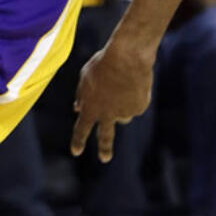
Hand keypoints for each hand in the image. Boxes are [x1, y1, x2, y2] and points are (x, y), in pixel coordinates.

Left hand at [70, 36, 153, 162]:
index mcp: (90, 107)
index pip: (81, 129)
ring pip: (122, 115)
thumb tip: (77, 108)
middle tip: (105, 158)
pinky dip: (134, 96)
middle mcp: (107, 114)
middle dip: (105, 148)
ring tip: (121, 84)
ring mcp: (124, 113)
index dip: (78, 141)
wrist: (127, 57)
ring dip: (121, 105)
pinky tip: (133, 82)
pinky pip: (135, 104)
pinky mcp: (139, 107)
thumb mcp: (85, 77)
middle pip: (105, 136)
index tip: (76, 152)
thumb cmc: (103, 63)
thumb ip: (81, 94)